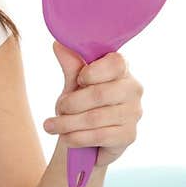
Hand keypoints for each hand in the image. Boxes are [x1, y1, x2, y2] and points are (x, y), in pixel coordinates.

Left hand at [42, 41, 143, 168]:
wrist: (84, 142)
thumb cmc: (81, 107)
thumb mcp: (73, 85)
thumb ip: (71, 66)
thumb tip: (59, 44)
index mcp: (122, 70)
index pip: (115, 63)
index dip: (93, 72)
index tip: (78, 80)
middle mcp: (133, 89)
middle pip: (101, 93)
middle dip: (71, 104)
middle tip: (57, 108)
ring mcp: (134, 113)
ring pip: (95, 117)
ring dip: (67, 123)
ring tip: (51, 126)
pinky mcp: (129, 135)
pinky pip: (99, 136)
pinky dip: (76, 138)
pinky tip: (65, 138)